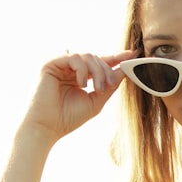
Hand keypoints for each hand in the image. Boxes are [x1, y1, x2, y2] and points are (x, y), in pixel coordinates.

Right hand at [21, 50, 135, 142]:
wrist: (47, 127)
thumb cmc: (68, 117)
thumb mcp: (96, 100)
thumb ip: (109, 86)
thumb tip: (124, 71)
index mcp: (80, 76)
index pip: (100, 63)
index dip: (117, 57)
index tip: (133, 54)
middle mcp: (70, 69)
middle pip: (96, 58)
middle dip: (107, 70)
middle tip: (108, 86)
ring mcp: (60, 65)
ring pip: (87, 56)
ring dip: (97, 72)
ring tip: (96, 89)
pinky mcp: (51, 63)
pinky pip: (74, 57)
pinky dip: (82, 70)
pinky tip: (81, 84)